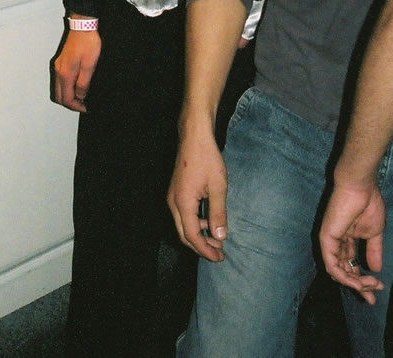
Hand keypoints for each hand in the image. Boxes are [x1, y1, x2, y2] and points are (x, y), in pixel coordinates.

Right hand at [53, 27, 100, 111]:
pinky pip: (60, 80)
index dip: (76, 106)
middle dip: (71, 104)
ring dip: (68, 96)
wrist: (83, 26)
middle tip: (84, 105)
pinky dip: (67, 87)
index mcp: (65, 74)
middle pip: (59, 96)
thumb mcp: (89, 66)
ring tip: (82, 96)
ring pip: (59, 89)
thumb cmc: (88, 43)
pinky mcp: (61, 62)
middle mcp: (58, 71)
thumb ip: (83, 83)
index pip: (66, 99)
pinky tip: (77, 85)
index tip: (87, 108)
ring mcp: (58, 66)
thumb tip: (80, 96)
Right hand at [167, 125, 228, 261]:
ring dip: (199, 235)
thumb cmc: (207, 158)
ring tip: (217, 238)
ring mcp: (173, 196)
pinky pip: (182, 215)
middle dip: (201, 247)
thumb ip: (218, 213)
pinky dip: (195, 223)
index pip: (192, 236)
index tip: (220, 258)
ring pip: (182, 225)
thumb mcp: (218, 186)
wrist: (194, 135)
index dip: (205, 250)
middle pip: (184, 234)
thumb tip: (220, 237)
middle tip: (219, 253)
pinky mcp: (176, 191)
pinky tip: (209, 221)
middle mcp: (173, 202)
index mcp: (182, 203)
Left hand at [318, 180, 386, 304]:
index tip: (379, 289)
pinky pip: (332, 265)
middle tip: (373, 297)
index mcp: (347, 240)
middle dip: (360, 287)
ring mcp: (330, 241)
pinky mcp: (326, 240)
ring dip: (355, 283)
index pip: (352, 265)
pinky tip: (358, 282)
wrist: (360, 187)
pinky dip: (345, 277)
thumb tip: (377, 270)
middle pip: (345, 272)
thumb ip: (374, 251)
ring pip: (338, 273)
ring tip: (371, 285)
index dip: (364, 280)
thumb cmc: (368, 203)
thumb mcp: (375, 233)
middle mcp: (337, 242)